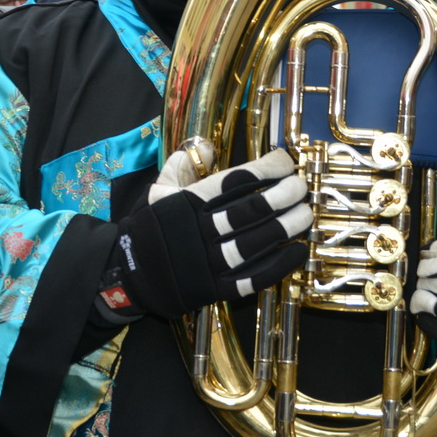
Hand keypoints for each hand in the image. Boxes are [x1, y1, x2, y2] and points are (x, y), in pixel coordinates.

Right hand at [105, 143, 311, 320]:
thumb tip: (210, 147)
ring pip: (256, 242)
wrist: (129, 273)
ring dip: (287, 226)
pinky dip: (279, 265)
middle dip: (284, 195)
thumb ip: (183, 165)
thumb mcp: (159, 190)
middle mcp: (198, 231)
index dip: (266, 169)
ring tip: (306, 213)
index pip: (234, 181)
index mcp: (186, 203)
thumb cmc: (151, 227)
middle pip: (251, 210)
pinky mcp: (214, 289)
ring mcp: (207, 262)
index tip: (285, 162)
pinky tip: (297, 252)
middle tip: (302, 186)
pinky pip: (253, 277)